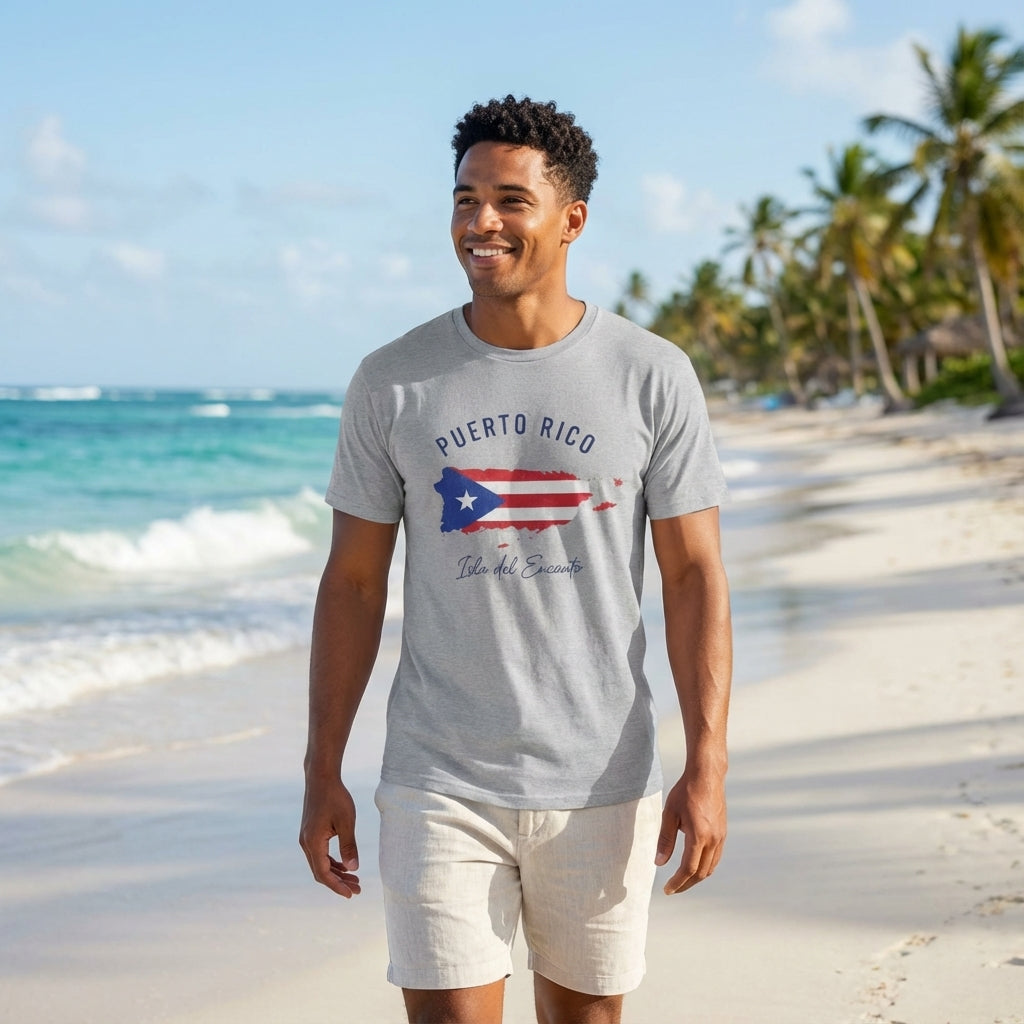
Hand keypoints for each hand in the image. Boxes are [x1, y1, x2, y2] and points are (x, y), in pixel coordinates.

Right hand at [298, 776, 360, 897]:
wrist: (321, 778)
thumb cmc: (335, 797)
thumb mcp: (347, 821)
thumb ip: (349, 846)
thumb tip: (353, 869)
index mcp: (313, 843)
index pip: (323, 873)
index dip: (337, 886)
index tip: (351, 894)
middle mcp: (306, 843)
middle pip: (321, 872)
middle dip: (339, 882)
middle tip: (357, 889)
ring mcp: (306, 838)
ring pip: (320, 864)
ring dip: (336, 873)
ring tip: (354, 880)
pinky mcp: (310, 833)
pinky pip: (320, 854)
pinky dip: (332, 862)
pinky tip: (345, 865)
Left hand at [655, 770, 726, 894]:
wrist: (706, 776)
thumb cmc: (685, 792)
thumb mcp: (669, 814)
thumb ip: (665, 840)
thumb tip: (659, 863)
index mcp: (699, 836)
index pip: (688, 869)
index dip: (677, 882)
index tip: (667, 890)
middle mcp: (713, 840)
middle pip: (701, 873)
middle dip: (686, 884)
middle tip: (672, 889)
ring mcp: (721, 837)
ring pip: (710, 867)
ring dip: (696, 878)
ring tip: (682, 881)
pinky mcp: (723, 833)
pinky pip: (716, 858)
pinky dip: (705, 867)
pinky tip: (694, 866)